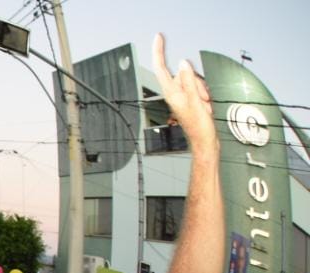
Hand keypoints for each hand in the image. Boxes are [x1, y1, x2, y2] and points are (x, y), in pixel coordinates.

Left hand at [151, 34, 216, 151]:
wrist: (205, 142)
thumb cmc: (199, 127)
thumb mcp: (196, 100)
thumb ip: (189, 80)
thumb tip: (182, 63)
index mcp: (171, 93)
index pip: (161, 68)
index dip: (159, 51)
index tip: (159, 37)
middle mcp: (174, 94)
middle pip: (184, 74)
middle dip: (197, 82)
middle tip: (202, 100)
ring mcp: (182, 97)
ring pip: (194, 81)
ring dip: (203, 90)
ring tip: (204, 106)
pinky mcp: (190, 101)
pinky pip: (199, 89)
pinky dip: (205, 95)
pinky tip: (206, 107)